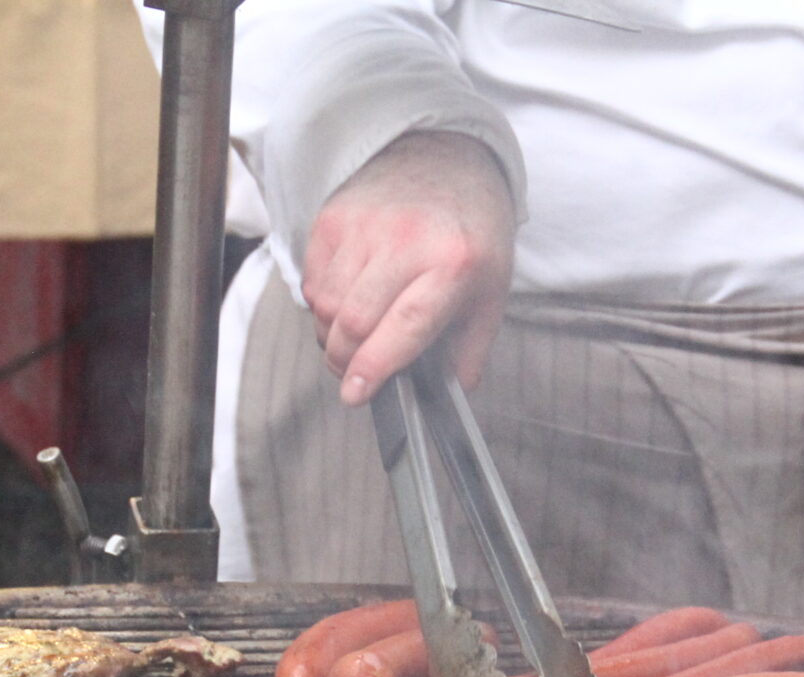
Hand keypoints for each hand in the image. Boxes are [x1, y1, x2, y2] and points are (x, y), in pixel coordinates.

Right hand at [301, 131, 515, 406]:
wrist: (443, 157)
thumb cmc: (469, 231)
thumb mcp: (491, 289)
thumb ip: (472, 347)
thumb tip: (450, 392)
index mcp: (453, 264)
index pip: (405, 324)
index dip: (375, 364)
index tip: (355, 393)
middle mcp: (405, 241)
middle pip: (353, 321)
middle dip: (345, 360)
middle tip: (354, 373)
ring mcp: (363, 226)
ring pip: (325, 306)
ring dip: (332, 335)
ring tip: (354, 335)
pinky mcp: (332, 218)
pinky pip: (312, 282)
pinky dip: (323, 305)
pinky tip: (347, 298)